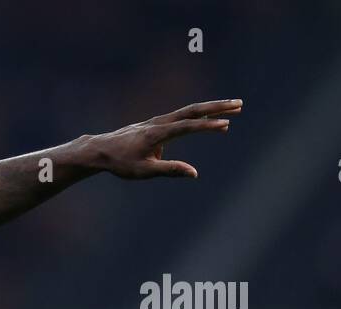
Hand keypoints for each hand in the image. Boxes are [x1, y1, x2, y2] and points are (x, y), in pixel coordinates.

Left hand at [89, 99, 241, 179]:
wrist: (100, 150)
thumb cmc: (121, 163)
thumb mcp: (144, 171)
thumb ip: (170, 170)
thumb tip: (194, 173)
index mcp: (157, 134)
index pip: (187, 127)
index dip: (207, 126)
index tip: (226, 124)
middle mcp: (159, 123)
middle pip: (193, 111)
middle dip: (217, 107)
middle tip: (240, 105)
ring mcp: (158, 121)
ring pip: (189, 111)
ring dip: (211, 110)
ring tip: (234, 111)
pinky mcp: (156, 124)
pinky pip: (182, 117)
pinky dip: (199, 116)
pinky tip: (208, 122)